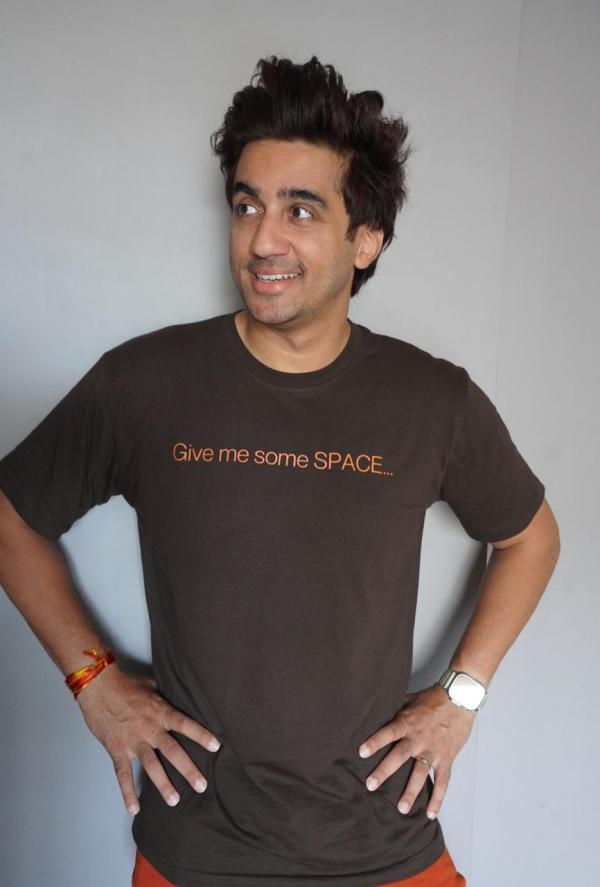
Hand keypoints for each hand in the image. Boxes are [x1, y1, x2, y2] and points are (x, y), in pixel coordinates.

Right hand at [75, 664, 220, 815]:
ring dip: (163, 784)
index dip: (200, 735)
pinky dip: (127, 792)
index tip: (216, 747)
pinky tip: (134, 808)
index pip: (184, 724)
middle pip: (172, 751)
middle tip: (202, 786)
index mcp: (160, 711)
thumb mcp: (151, 684)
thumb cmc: (125, 683)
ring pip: (151, 766)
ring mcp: (133, 740)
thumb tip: (180, 694)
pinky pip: (123, 774)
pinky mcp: (116, 749)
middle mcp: (149, 728)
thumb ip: (165, 696)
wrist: (98, 686)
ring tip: (175, 801)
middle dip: (188, 769)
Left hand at [358, 683, 475, 819]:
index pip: (388, 732)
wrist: (460, 698)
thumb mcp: (410, 699)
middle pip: (400, 756)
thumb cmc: (433, 698)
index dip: (375, 741)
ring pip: (420, 773)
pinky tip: (431, 813)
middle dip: (385, 771)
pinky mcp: (446, 758)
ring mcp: (433, 750)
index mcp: (408, 722)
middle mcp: (419, 738)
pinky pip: (443, 781)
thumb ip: (396, 710)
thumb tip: (377, 711)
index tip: (362, 752)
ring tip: (401, 808)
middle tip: (371, 785)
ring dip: (411, 791)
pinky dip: (438, 798)